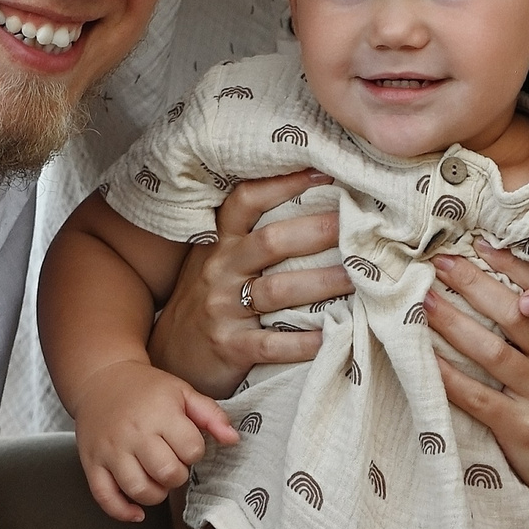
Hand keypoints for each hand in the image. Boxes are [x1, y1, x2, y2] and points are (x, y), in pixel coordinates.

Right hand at [72, 361, 241, 521]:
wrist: (101, 379)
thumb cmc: (144, 389)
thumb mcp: (182, 391)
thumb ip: (211, 415)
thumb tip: (233, 439)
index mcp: (159, 414)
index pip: (191, 450)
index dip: (194, 452)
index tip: (186, 444)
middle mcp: (133, 433)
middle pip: (167, 473)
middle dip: (177, 475)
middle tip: (172, 463)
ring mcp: (110, 450)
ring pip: (139, 490)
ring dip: (155, 494)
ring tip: (156, 479)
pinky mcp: (91, 463)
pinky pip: (105, 497)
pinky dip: (122, 511)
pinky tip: (136, 511)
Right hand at [146, 172, 345, 392]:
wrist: (171, 355)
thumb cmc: (208, 301)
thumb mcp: (217, 262)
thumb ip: (251, 239)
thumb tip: (315, 211)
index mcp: (220, 244)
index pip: (246, 201)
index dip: (283, 185)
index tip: (325, 174)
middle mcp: (219, 270)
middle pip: (271, 242)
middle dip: (317, 231)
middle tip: (357, 226)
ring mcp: (222, 309)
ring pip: (277, 290)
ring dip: (322, 282)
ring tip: (358, 277)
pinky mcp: (229, 347)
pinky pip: (273, 343)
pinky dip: (305, 341)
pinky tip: (333, 335)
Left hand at [427, 249, 528, 514]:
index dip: (511, 265)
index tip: (480, 242)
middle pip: (512, 314)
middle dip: (473, 283)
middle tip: (439, 260)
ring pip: (490, 351)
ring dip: (453, 322)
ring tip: (422, 300)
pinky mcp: (520, 428)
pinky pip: (476, 397)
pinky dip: (447, 376)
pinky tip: (423, 358)